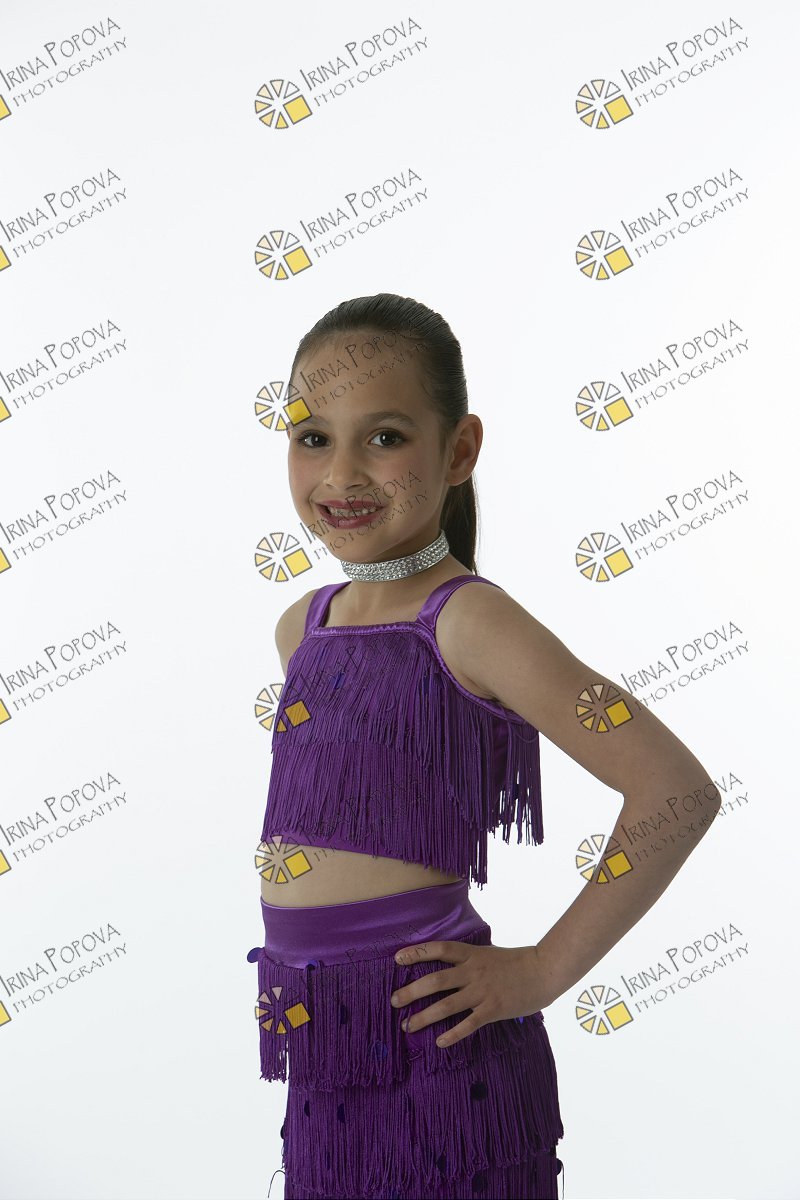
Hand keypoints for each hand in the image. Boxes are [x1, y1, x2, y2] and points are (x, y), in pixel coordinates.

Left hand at [389, 941, 546, 1047]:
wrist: (544, 971)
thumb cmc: (516, 962)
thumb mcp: (488, 953)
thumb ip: (469, 960)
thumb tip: (449, 964)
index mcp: (471, 954)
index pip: (439, 949)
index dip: (417, 952)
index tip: (397, 959)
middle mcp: (473, 972)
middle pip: (436, 980)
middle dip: (412, 991)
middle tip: (394, 1001)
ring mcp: (483, 991)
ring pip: (447, 1004)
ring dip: (424, 1016)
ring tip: (407, 1026)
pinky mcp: (493, 1009)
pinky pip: (469, 1024)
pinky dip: (453, 1034)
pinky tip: (440, 1042)